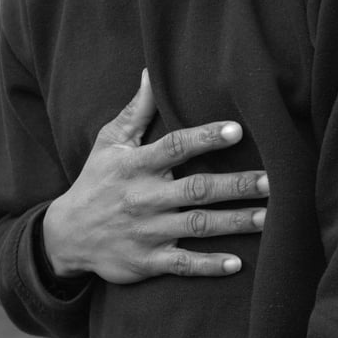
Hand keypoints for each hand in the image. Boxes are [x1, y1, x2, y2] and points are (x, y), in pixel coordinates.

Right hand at [42, 69, 268, 283]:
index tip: (236, 130)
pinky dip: (209, 266)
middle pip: (197, 189)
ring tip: (268, 217)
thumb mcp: (109, 141)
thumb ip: (137, 109)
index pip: (175, 147)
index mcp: (137, 165)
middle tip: (272, 180)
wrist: (65, 235)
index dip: (205, 138)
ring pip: (198, 226)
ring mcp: (147, 232)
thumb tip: (151, 70)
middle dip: (235, 185)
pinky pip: (183, 264)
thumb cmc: (96, 180)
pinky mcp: (148, 262)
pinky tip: (237, 264)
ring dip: (235, 222)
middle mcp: (145, 198)